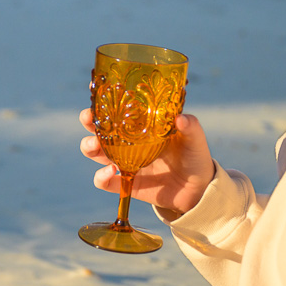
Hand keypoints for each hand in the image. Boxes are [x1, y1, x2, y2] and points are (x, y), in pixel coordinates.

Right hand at [79, 108, 214, 215]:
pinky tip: (110, 172)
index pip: (117, 109)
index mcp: (141, 126)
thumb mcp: (195, 139)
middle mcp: (128, 142)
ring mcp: (124, 162)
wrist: (197, 189)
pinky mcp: (125, 183)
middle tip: (89, 120)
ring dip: (89, 147)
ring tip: (94, 146)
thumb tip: (181, 118)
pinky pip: (104, 181)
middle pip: (99, 128)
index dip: (103, 103)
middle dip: (89, 122)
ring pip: (95, 152)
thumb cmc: (194, 156)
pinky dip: (101, 177)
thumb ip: (190, 128)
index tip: (97, 97)